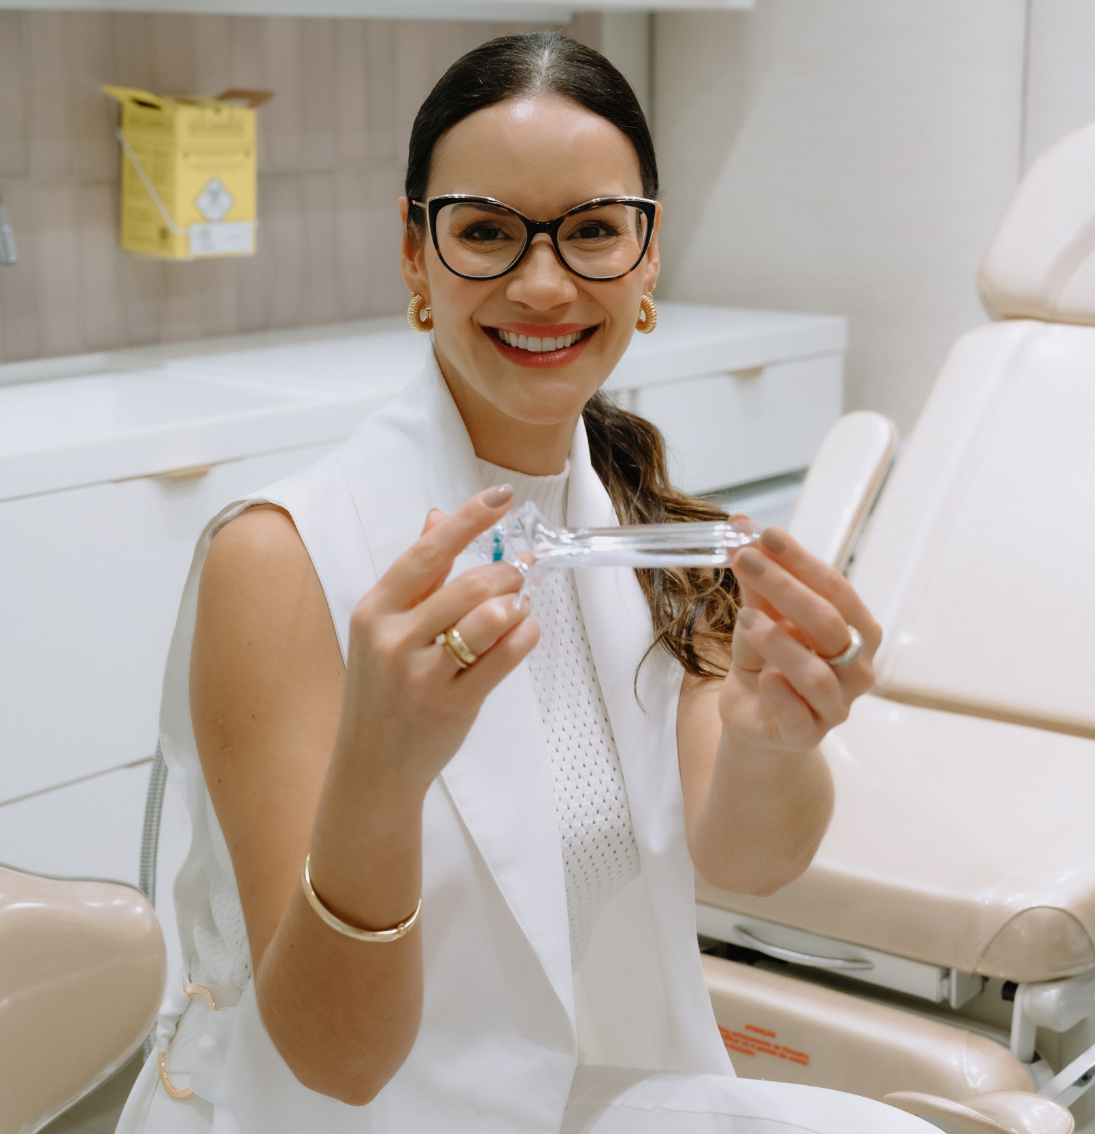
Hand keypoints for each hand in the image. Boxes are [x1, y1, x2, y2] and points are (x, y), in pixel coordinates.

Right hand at [333, 486, 539, 801]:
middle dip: (506, 573)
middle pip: (468, 585)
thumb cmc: (383, 690)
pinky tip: (524, 631)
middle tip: (520, 573)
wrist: (372, 764)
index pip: (426, 552)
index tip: (500, 497)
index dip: (468, 520)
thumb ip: (417, 575)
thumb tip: (437, 516)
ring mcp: (422, 675)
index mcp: (374, 611)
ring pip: (489, 619)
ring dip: (516, 605)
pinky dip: (524, 636)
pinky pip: (504, 658)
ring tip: (517, 606)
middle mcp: (393, 639)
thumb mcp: (384, 628)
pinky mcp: (453, 704)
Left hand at [720, 527, 880, 753]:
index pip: (834, 588)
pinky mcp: (807, 735)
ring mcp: (836, 704)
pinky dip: (780, 692)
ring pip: (817, 673)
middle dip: (785, 587)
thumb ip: (757, 582)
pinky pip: (799, 715)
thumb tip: (740, 528)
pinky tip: (762, 677)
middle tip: (745, 560)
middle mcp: (856, 667)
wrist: (752, 714)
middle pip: (829, 623)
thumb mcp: (760, 615)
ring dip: (779, 642)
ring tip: (745, 619)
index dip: (800, 560)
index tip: (764, 534)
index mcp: (855, 630)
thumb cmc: (766, 658)